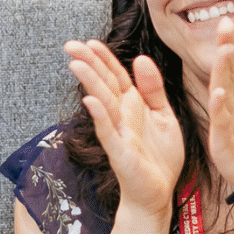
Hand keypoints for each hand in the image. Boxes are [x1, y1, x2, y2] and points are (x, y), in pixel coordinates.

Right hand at [66, 40, 184, 215]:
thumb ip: (153, 89)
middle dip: (89, 63)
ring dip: (89, 83)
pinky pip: (108, 131)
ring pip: (102, 102)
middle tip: (70, 45)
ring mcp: (118, 132)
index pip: (115, 75)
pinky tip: (91, 100)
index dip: (104, 58)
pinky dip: (100, 115)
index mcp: (133, 105)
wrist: (158, 193)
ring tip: (76, 64)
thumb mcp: (163, 115)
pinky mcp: (119, 151)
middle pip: (104, 84)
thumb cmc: (159, 157)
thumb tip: (141, 58)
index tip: (90, 41)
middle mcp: (122, 115)